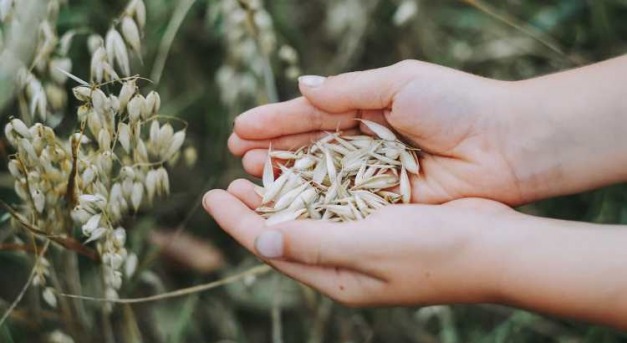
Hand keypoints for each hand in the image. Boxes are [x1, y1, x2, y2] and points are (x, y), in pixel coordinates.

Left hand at [203, 178, 514, 305]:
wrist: (495, 247)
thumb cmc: (435, 251)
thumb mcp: (368, 247)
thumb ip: (313, 243)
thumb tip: (259, 238)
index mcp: (337, 278)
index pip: (273, 247)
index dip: (237, 222)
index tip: (209, 195)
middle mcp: (345, 264)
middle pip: (285, 233)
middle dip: (253, 209)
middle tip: (226, 183)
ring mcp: (364, 244)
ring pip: (309, 217)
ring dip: (281, 195)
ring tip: (255, 173)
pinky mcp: (382, 223)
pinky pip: (336, 205)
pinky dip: (314, 188)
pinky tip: (305, 170)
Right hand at [229, 60, 534, 204]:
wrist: (507, 144)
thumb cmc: (456, 104)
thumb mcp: (398, 83)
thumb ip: (347, 90)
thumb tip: (302, 87)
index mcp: (368, 106)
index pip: (312, 113)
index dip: (276, 120)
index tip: (240, 127)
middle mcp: (366, 141)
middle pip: (310, 146)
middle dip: (274, 148)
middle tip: (237, 154)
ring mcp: (375, 173)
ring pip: (322, 175)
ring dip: (287, 175)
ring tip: (253, 173)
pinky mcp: (388, 201)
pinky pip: (345, 201)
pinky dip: (317, 201)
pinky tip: (289, 201)